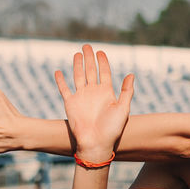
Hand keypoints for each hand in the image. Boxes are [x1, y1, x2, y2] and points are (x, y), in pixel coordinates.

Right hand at [55, 44, 133, 161]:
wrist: (96, 142)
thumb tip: (131, 74)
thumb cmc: (112, 128)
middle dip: (89, 58)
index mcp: (107, 92)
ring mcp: (81, 97)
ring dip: (78, 65)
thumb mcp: (123, 108)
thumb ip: (126, 91)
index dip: (103, 62)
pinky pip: (64, 89)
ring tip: (77, 54)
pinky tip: (58, 71)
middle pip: (91, 70)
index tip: (101, 52)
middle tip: (87, 46)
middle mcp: (93, 92)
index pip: (104, 72)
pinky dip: (61, 80)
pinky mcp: (70, 103)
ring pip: (78, 76)